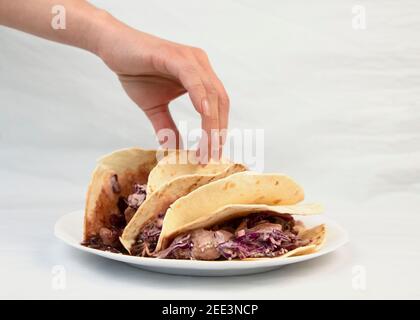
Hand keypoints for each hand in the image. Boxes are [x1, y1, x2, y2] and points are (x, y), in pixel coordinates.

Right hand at [95, 14, 229, 159]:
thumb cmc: (135, 72)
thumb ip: (166, 126)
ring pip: (210, 93)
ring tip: (206, 147)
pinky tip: (203, 114)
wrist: (113, 47)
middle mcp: (201, 65)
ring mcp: (190, 58)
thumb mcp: (154, 107)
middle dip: (218, 132)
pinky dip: (200, 97)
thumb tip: (173, 150)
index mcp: (201, 76)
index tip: (213, 155)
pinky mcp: (175, 55)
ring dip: (211, 122)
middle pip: (220, 102)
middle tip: (211, 158)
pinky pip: (193, 78)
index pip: (219, 107)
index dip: (218, 131)